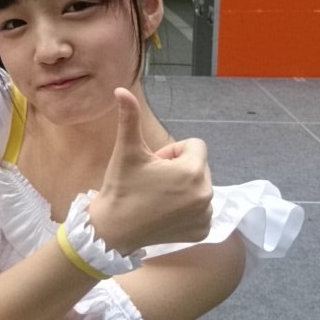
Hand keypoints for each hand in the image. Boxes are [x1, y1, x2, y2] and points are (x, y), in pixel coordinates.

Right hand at [88, 88, 212, 251]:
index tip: (153, 164)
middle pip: (198, 167)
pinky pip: (201, 211)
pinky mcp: (201, 231)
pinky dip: (187, 210)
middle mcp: (206, 193)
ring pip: (199, 188)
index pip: (194, 146)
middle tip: (153, 181)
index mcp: (192, 170)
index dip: (171, 152)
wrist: (113, 230)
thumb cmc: (121, 187)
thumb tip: (121, 89)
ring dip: (184, 189)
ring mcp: (205, 215)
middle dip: (179, 169)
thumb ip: (130, 118)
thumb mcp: (127, 150)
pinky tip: (165, 213)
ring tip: (157, 198)